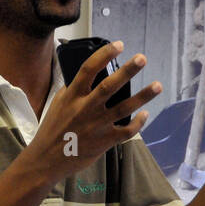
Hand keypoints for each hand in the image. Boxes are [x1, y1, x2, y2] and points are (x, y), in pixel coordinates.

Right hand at [25, 41, 162, 182]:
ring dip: (143, 96)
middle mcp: (85, 109)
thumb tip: (89, 76)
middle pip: (110, 86)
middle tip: (142, 58)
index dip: (104, 55)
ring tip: (157, 85)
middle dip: (128, 71)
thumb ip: (73, 90)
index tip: (118, 45)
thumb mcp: (58, 104)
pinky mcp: (104, 141)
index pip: (88, 69)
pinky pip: (127, 131)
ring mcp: (96, 126)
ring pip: (124, 108)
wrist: (47, 159)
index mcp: (72, 96)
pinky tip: (145, 113)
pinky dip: (138, 122)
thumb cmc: (52, 129)